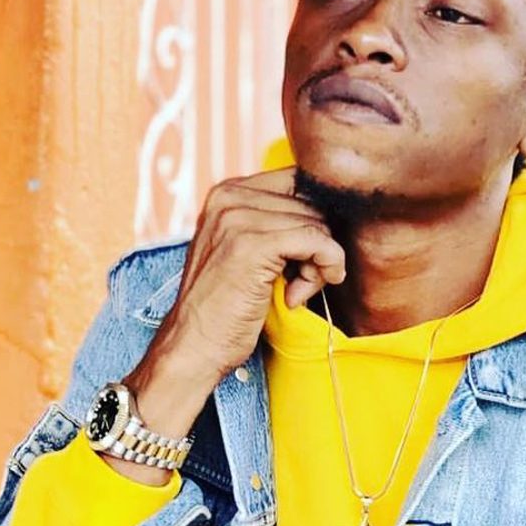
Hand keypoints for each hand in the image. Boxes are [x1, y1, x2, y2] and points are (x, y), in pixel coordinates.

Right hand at [119, 166, 344, 482]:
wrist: (192, 346)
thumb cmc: (224, 305)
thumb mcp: (244, 247)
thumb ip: (274, 221)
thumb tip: (334, 210)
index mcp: (227, 191)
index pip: (297, 180)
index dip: (315, 215)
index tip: (308, 253)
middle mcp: (229, 195)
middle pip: (310, 202)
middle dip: (317, 243)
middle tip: (300, 281)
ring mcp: (237, 217)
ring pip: (317, 223)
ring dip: (319, 263)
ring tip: (295, 290)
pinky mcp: (252, 244)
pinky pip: (318, 242)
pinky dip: (326, 268)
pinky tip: (300, 294)